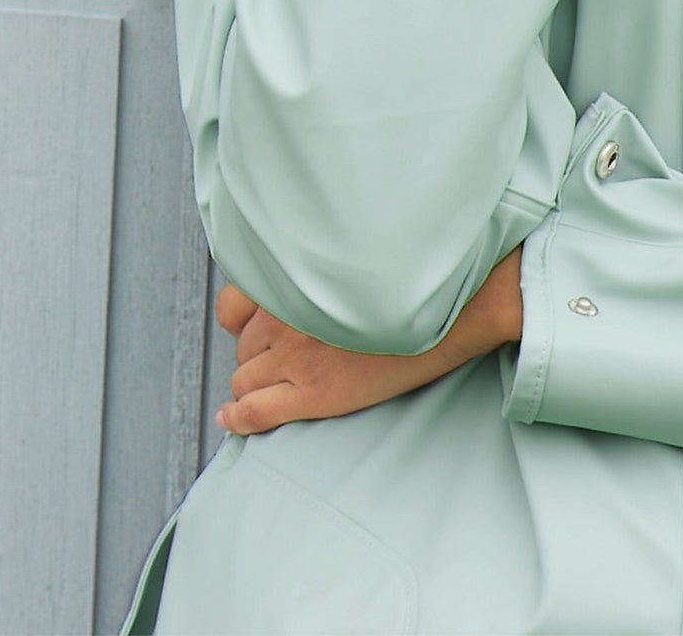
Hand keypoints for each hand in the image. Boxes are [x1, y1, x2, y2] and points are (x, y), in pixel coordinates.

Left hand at [213, 247, 524, 435]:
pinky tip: (232, 420)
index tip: (261, 327)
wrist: (450, 313)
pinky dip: (238, 419)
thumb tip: (297, 272)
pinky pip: (254, 412)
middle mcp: (287, 316)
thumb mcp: (354, 262)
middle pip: (243, 346)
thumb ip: (316, 269)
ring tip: (277, 385)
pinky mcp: (312, 394)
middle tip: (285, 358)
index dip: (244, 321)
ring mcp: (296, 357)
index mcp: (295, 281)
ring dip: (253, 382)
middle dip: (256, 353)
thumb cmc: (410, 283)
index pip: (233, 305)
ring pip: (243, 378)